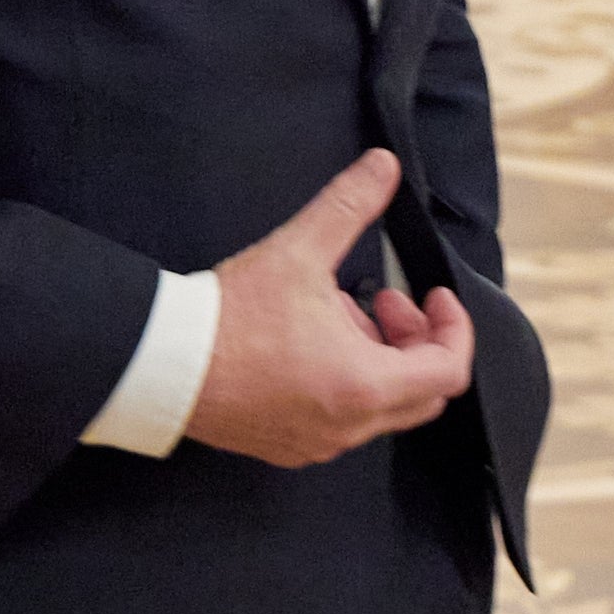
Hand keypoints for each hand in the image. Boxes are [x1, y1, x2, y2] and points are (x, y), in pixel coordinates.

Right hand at [180, 152, 473, 468]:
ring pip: (381, 406)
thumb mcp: (298, 251)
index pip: (449, 369)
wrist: (162, 365)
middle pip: (421, 393)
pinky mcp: (287, 447)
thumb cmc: (229, 317)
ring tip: (337, 314)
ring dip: (378, 359)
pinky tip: (309, 345)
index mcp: (365, 386)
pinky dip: (346, 382)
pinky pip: (342, 419)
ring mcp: (317, 443)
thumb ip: (349, 205)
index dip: (452, 326)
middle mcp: (349, 427)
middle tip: (386, 301)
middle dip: (415, 341)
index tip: (430, 294)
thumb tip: (385, 166)